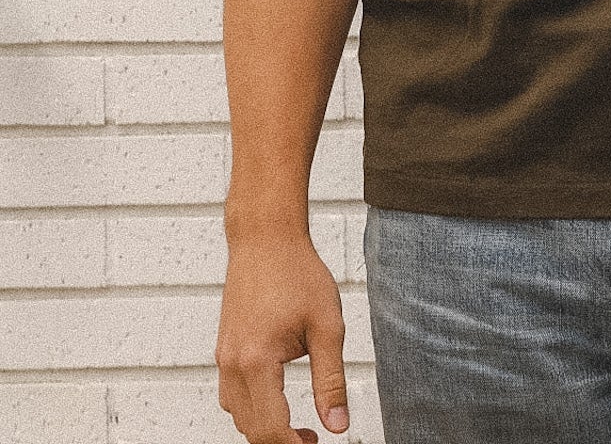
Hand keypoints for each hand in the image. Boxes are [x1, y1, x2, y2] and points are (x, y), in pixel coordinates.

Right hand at [216, 231, 350, 441]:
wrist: (266, 237)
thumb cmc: (298, 273)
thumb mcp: (327, 327)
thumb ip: (331, 381)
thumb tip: (337, 425)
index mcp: (257, 361)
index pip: (270, 429)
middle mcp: (233, 364)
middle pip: (250, 429)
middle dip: (280, 441)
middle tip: (312, 438)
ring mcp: (224, 356)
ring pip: (237, 415)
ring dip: (263, 427)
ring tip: (296, 423)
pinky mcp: (223, 349)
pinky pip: (230, 394)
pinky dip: (250, 407)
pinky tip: (274, 397)